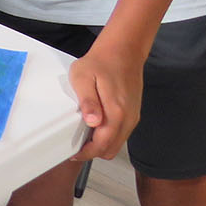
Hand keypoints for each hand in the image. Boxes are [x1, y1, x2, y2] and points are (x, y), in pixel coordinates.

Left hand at [68, 38, 145, 159]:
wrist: (123, 51)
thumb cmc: (100, 63)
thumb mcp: (83, 77)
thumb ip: (88, 101)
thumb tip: (93, 122)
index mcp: (116, 112)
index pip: (103, 144)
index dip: (87, 153)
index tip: (73, 154)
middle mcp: (128, 118)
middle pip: (112, 149)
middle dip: (94, 152)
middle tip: (75, 147)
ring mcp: (133, 116)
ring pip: (118, 143)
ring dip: (102, 145)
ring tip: (83, 139)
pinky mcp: (133, 113)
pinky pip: (122, 133)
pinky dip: (109, 137)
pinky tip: (95, 128)